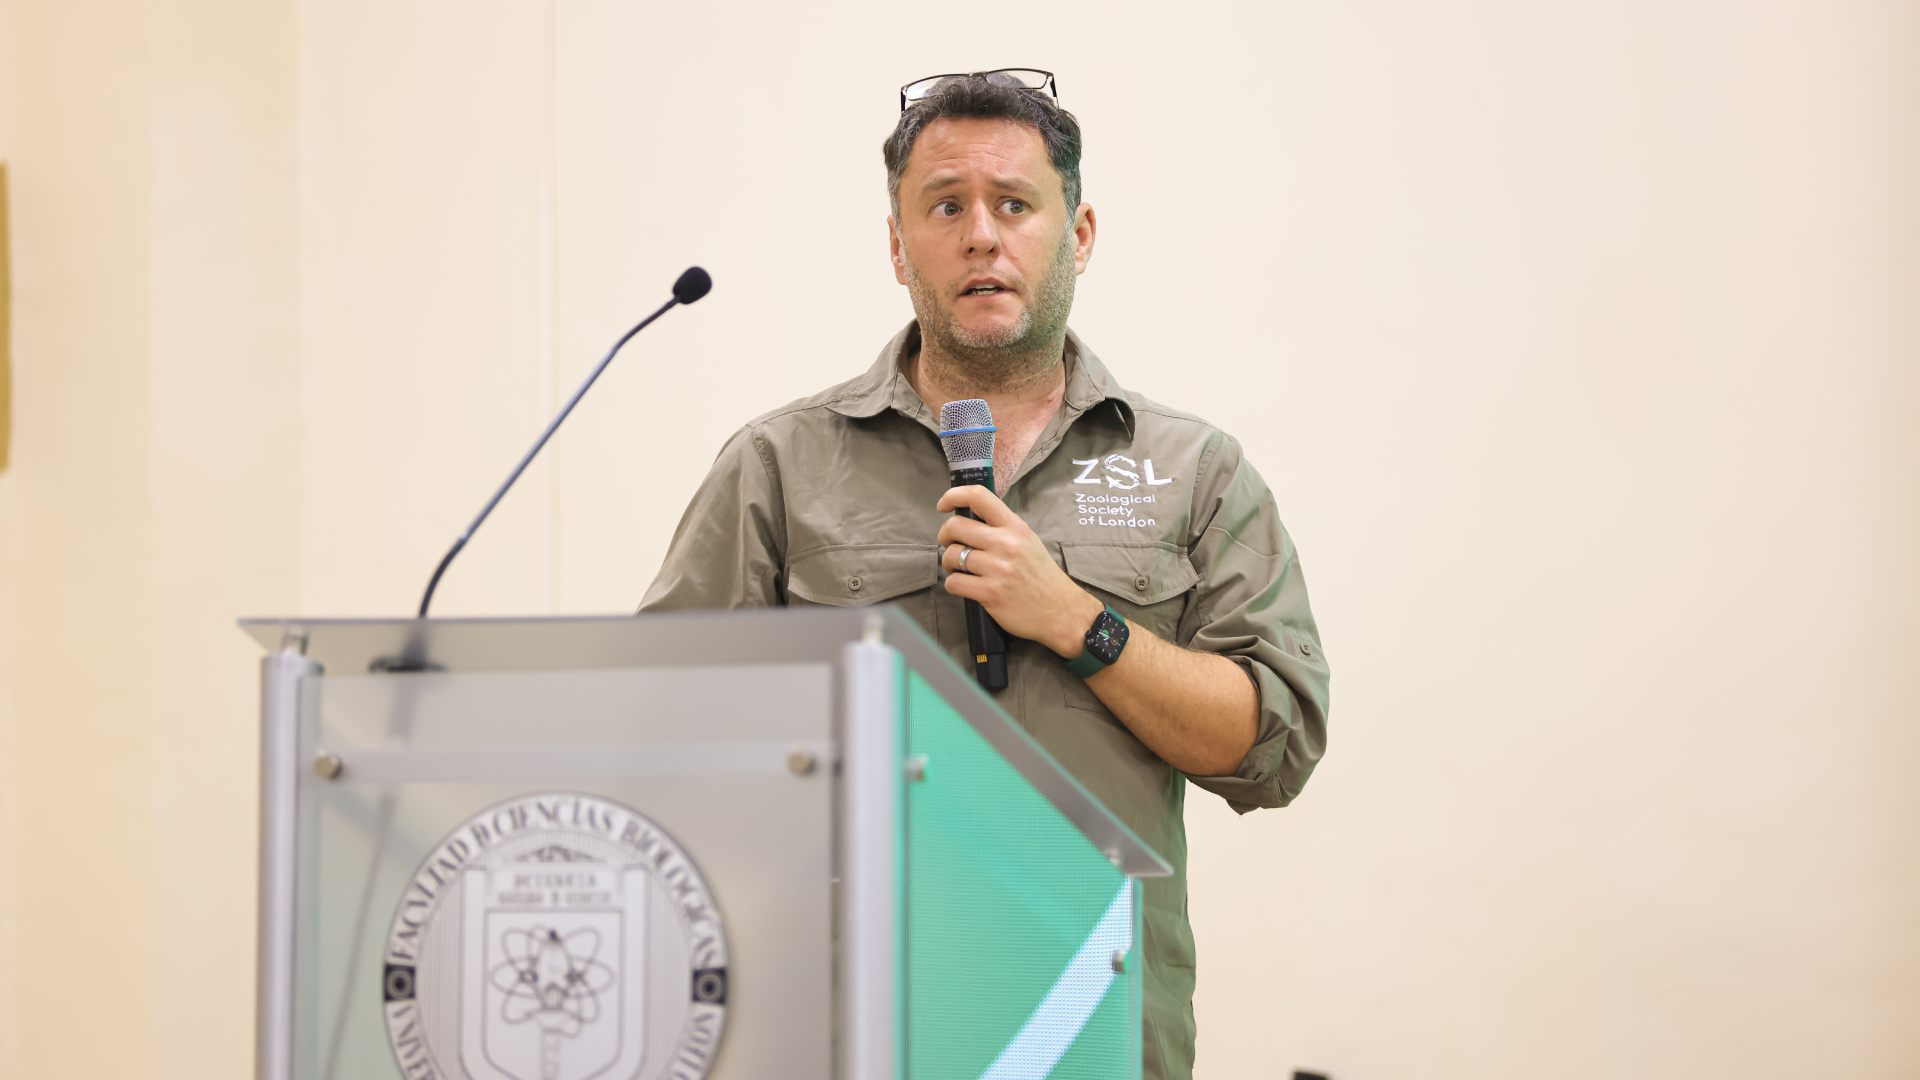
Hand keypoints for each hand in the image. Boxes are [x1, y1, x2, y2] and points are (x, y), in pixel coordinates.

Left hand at [936, 486, 1103, 657]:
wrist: (1061, 611)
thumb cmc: (1042, 576)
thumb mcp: (1028, 542)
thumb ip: (1003, 529)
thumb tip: (971, 521)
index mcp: (1015, 527)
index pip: (979, 496)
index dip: (953, 495)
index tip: (943, 505)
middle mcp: (1005, 544)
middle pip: (955, 526)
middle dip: (944, 536)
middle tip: (949, 544)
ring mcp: (997, 569)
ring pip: (951, 556)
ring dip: (949, 563)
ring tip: (959, 568)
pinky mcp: (990, 593)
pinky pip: (953, 582)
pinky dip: (953, 584)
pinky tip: (964, 585)